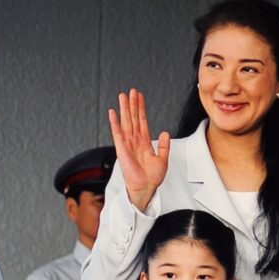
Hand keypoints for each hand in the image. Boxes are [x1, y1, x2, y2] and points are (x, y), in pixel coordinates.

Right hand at [108, 88, 169, 210]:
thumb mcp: (163, 159)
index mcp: (144, 143)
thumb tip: (165, 133)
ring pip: (126, 122)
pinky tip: (112, 113)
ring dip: (124, 109)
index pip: (142, 121)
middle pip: (133, 118)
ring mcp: (128, 144)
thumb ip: (164, 145)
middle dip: (132, 105)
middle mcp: (135, 142)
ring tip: (123, 96)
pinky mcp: (122, 149)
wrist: (146, 188)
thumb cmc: (152, 178)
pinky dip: (114, 123)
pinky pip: (117, 133)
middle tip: (131, 91)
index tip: (140, 97)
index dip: (141, 109)